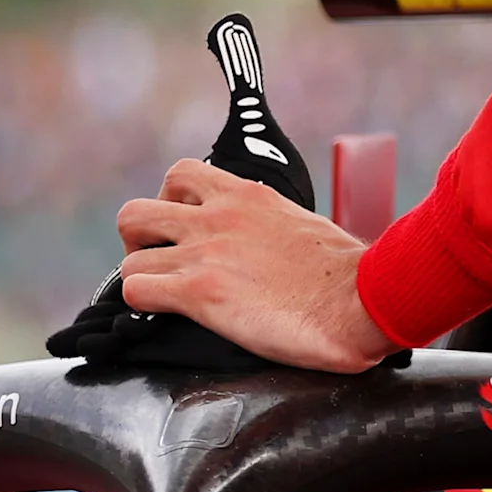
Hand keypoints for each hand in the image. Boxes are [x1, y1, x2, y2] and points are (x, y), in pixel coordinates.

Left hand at [114, 158, 394, 372]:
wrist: (362, 298)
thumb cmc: (350, 272)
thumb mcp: (305, 225)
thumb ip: (273, 226)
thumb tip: (272, 249)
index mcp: (247, 195)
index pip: (182, 175)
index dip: (171, 203)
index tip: (184, 228)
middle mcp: (217, 216)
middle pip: (137, 210)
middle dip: (140, 239)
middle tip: (159, 261)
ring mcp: (204, 253)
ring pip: (129, 256)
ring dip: (140, 277)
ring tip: (162, 294)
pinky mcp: (199, 292)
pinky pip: (136, 291)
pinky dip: (142, 306)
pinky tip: (164, 316)